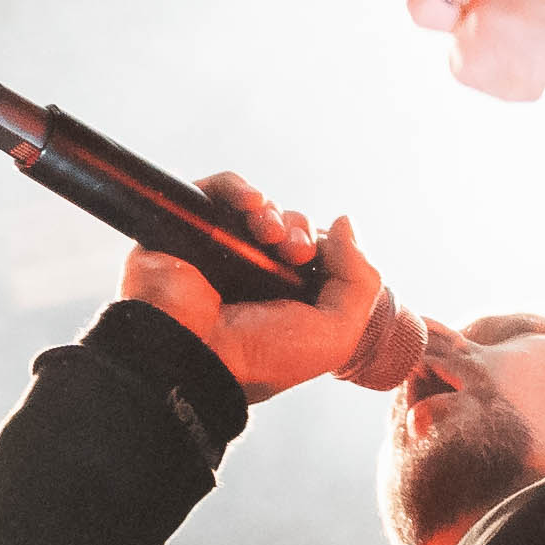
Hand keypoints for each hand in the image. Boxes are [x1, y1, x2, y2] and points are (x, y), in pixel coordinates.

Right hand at [120, 174, 422, 399]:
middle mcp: (250, 278)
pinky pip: (215, 192)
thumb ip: (360, 280)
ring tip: (269, 233)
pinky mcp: (184, 232)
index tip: (317, 261)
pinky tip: (251, 202)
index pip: (313, 256)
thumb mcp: (336, 334)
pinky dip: (238, 187)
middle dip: (299, 232)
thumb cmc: (262, 357)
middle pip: (288, 229)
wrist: (195, 354)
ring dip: (274, 214)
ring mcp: (217, 255)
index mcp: (283, 303)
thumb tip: (344, 223)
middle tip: (294, 252)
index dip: (323, 249)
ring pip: (256, 212)